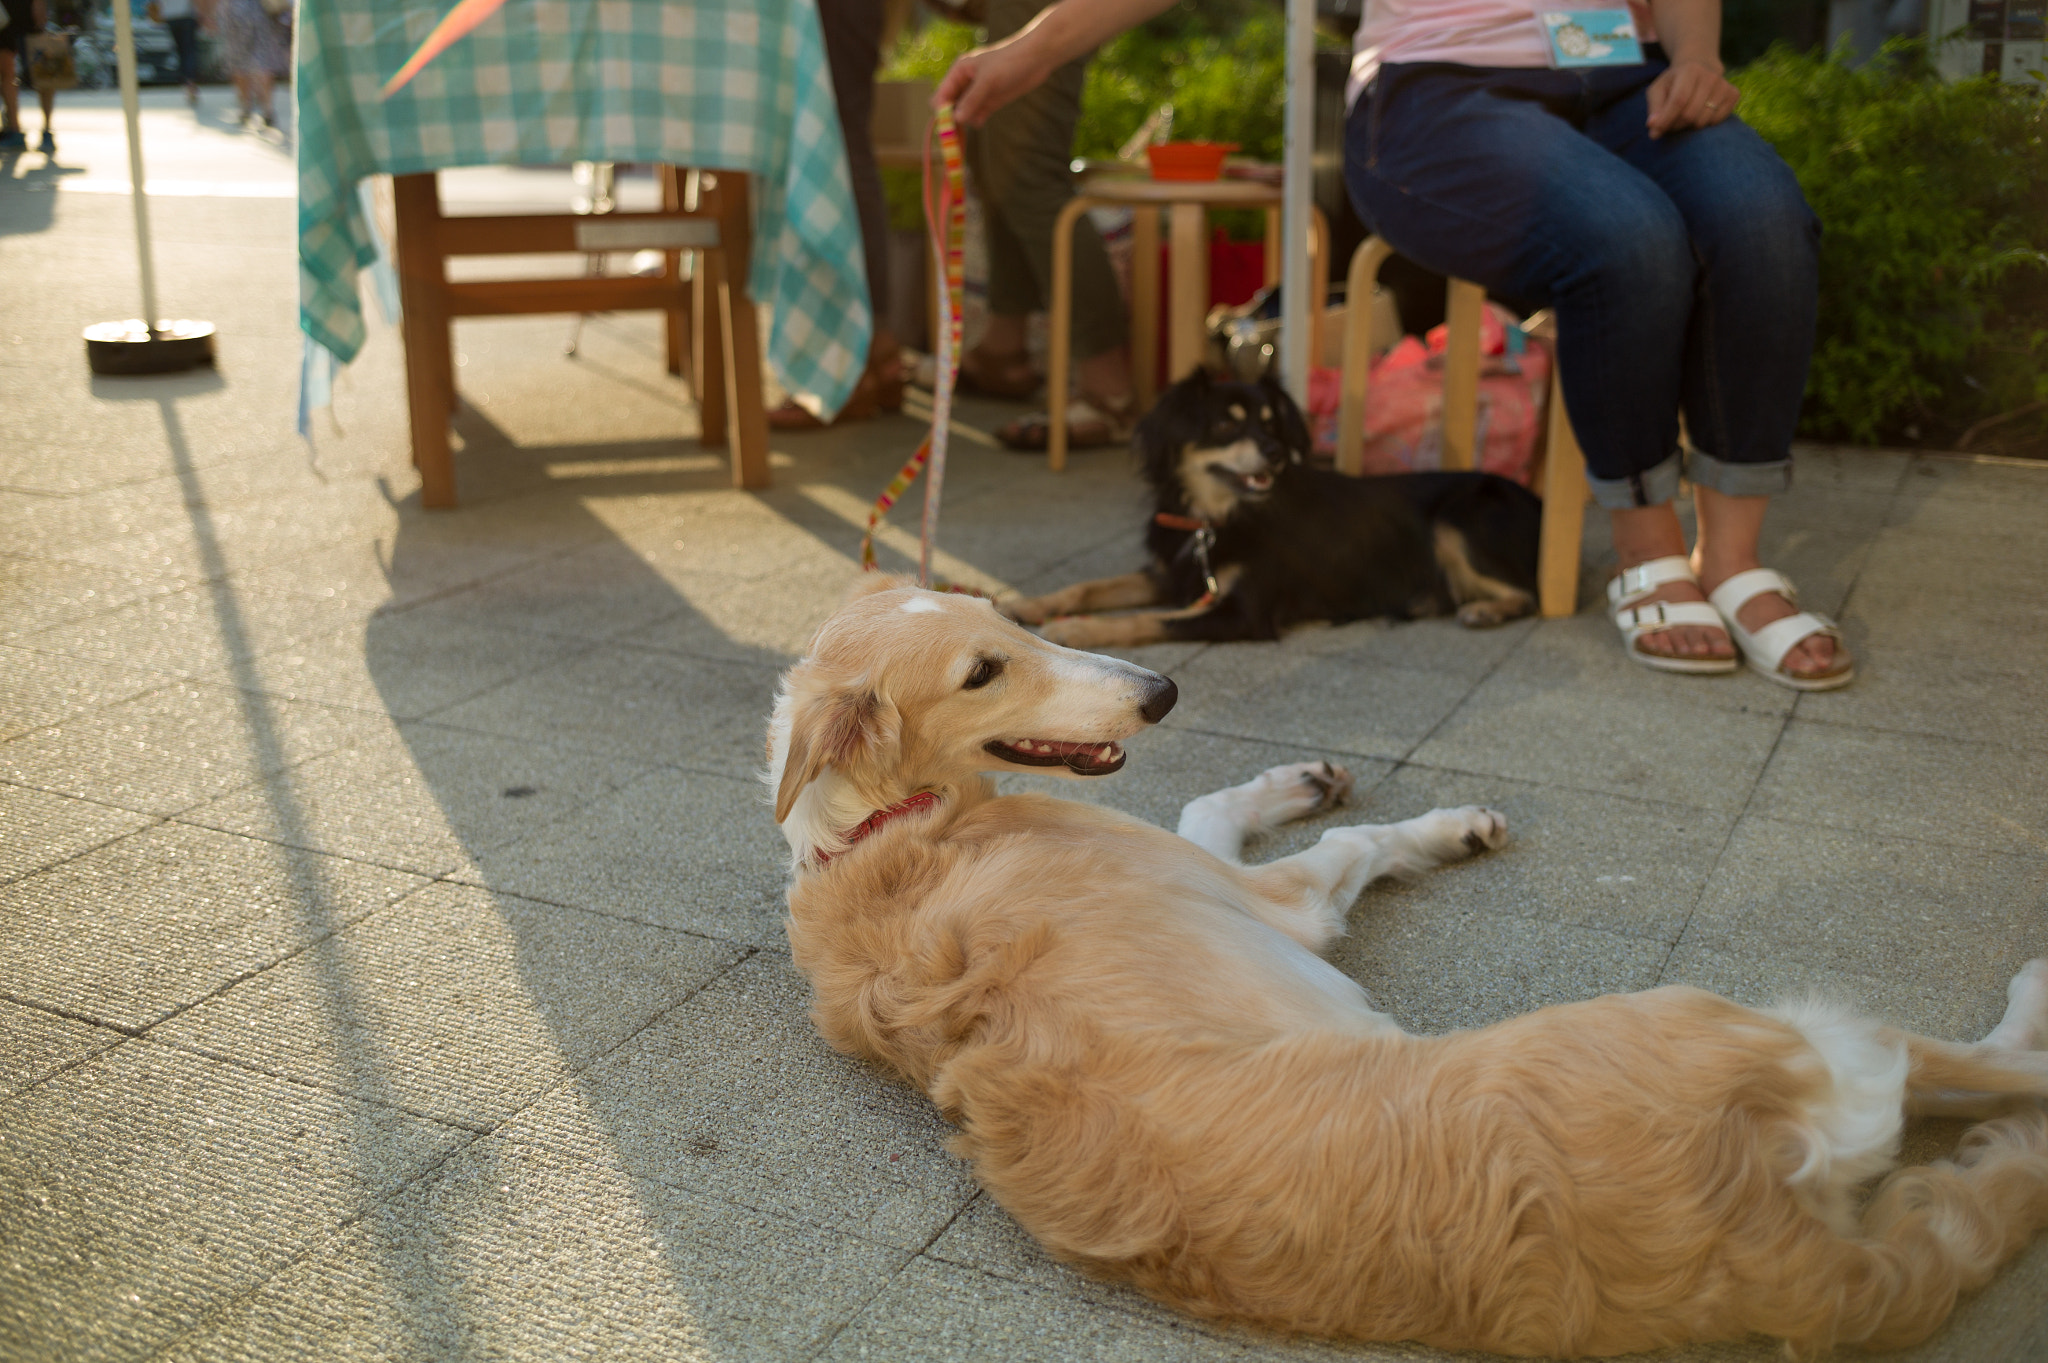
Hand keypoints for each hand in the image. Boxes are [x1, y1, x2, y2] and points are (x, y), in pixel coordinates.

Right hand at [935, 32, 1051, 127]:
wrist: (1037, 58)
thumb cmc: (1010, 61)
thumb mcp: (989, 80)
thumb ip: (972, 99)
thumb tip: (956, 119)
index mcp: (960, 71)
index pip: (942, 95)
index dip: (941, 111)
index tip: (946, 126)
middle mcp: (966, 82)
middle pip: (950, 105)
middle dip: (950, 119)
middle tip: (953, 136)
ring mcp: (979, 92)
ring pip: (964, 112)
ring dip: (965, 121)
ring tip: (968, 128)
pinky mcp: (992, 100)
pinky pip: (978, 115)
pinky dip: (977, 120)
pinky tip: (980, 121)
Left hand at [1645, 58, 1739, 138]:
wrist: (1700, 66)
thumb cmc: (1674, 81)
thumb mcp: (1658, 89)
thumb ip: (1654, 108)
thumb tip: (1653, 128)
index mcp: (1690, 70)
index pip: (1679, 101)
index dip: (1666, 119)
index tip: (1656, 132)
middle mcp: (1710, 75)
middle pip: (1691, 114)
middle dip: (1676, 125)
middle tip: (1671, 123)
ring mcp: (1724, 85)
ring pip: (1703, 120)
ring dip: (1689, 126)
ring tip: (1684, 117)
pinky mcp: (1733, 94)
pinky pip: (1717, 121)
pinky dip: (1705, 124)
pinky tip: (1700, 113)